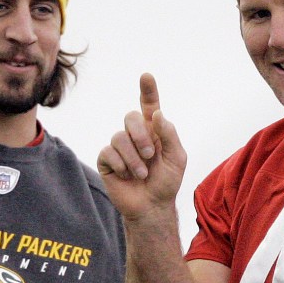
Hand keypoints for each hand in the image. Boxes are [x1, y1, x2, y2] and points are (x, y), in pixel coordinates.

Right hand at [97, 74, 186, 221]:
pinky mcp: (107, 160)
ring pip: (119, 137)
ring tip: (142, 173)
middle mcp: (135, 135)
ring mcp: (119, 147)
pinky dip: (121, 165)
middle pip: (130, 117)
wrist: (151, 206)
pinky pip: (108, 152)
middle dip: (140, 135)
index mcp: (154, 131)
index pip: (149, 105)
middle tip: (150, 155)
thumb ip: (169, 135)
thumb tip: (157, 114)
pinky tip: (127, 176)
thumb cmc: (166, 182)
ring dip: (133, 157)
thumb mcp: (176, 158)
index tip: (146, 76)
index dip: (147, 90)